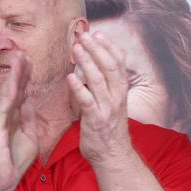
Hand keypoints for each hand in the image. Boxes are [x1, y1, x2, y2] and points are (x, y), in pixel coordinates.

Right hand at [0, 51, 38, 190]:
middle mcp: (6, 116)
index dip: (27, 77)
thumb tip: (30, 101)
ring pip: (7, 94)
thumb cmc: (13, 162)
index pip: (22, 93)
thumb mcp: (29, 136)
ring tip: (17, 59)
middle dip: (19, 71)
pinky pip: (3, 110)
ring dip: (13, 77)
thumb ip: (29, 118)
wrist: (1, 182)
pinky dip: (7, 96)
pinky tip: (11, 84)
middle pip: (14, 89)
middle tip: (24, 52)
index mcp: (15, 117)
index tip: (32, 60)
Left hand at [67, 31, 134, 165]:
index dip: (109, 47)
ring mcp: (107, 108)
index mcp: (121, 91)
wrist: (112, 155)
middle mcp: (117, 97)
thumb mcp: (112, 104)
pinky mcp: (95, 120)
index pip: (119, 63)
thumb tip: (94, 68)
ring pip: (99, 80)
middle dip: (97, 49)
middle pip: (110, 66)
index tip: (98, 34)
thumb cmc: (108, 129)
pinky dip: (78, 88)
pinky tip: (70, 77)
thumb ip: (105, 86)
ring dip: (87, 62)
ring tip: (75, 48)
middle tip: (83, 35)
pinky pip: (87, 101)